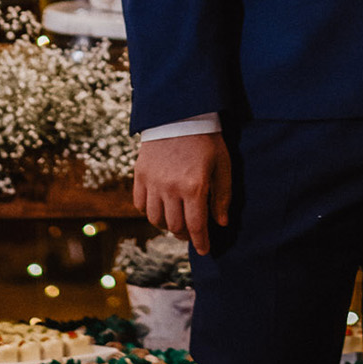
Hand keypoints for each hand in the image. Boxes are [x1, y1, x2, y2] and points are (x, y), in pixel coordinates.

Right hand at [133, 133, 231, 255]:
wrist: (180, 113)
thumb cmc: (206, 139)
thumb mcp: (222, 165)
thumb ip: (222, 196)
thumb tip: (221, 223)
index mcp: (194, 187)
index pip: (196, 226)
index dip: (200, 242)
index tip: (204, 250)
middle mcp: (171, 188)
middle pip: (174, 226)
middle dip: (185, 234)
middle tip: (192, 232)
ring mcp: (153, 182)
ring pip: (155, 219)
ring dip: (167, 224)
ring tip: (176, 220)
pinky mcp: (140, 175)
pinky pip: (140, 204)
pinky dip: (149, 211)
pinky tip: (160, 207)